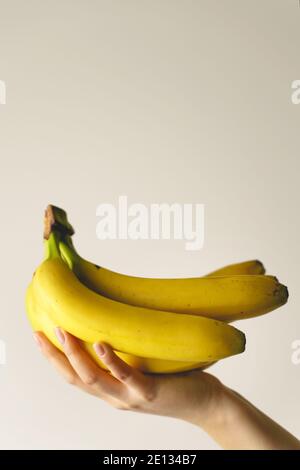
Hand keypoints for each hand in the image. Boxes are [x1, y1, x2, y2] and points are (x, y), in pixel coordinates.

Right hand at [34, 329, 222, 425]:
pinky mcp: (150, 393)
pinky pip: (126, 376)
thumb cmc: (173, 379)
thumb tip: (112, 321)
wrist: (205, 403)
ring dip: (76, 355)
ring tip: (64, 332)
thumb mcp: (141, 368)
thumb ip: (124, 355)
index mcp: (111, 389)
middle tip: (43, 332)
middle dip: (56, 356)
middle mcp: (115, 397)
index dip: (53, 359)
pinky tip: (101, 344)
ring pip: (94, 379)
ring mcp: (131, 397)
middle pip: (76, 379)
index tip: (39, 336)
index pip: (73, 376)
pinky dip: (111, 361)